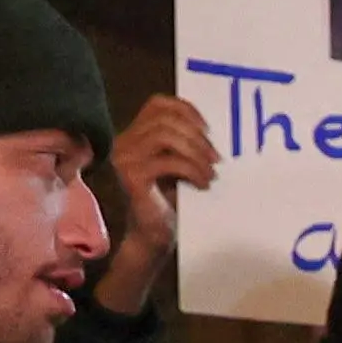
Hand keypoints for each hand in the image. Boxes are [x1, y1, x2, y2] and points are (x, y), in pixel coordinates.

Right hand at [90, 94, 216, 314]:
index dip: (187, 110)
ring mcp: (124, 158)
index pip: (158, 104)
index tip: (210, 130)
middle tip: (217, 159)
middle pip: (165, 119)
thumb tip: (213, 131)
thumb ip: (187, 144)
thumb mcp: (180, 165)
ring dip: (196, 153)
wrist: (155, 238)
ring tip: (211, 173)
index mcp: (135, 135)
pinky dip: (191, 170)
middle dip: (197, 137)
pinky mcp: (131, 176)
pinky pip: (168, 161)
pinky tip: (203, 184)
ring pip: (165, 136)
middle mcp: (124, 142)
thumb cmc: (171, 203)